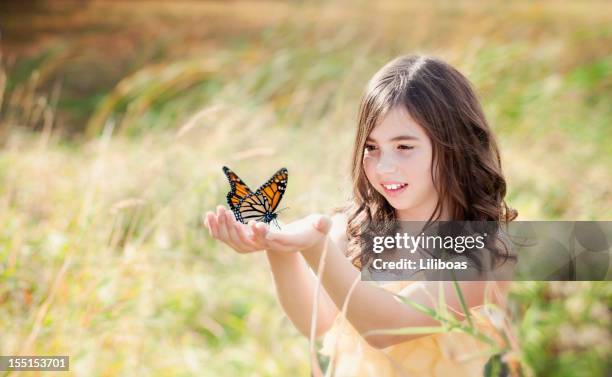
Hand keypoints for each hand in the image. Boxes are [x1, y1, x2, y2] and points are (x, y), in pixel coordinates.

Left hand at [203, 206, 331, 253]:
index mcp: (287, 242)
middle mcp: (272, 246)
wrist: (304, 237)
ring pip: (237, 242)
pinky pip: (231, 238)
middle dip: (238, 229)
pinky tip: (210, 216)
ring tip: (217, 211)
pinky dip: (220, 229)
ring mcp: (260, 245)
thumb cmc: (314, 228)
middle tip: (227, 213)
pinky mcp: (251, 241)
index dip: (264, 234)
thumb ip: (322, 224)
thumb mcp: (321, 225)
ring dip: (226, 228)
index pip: (274, 241)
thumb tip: (323, 222)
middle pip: (251, 242)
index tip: (254, 225)